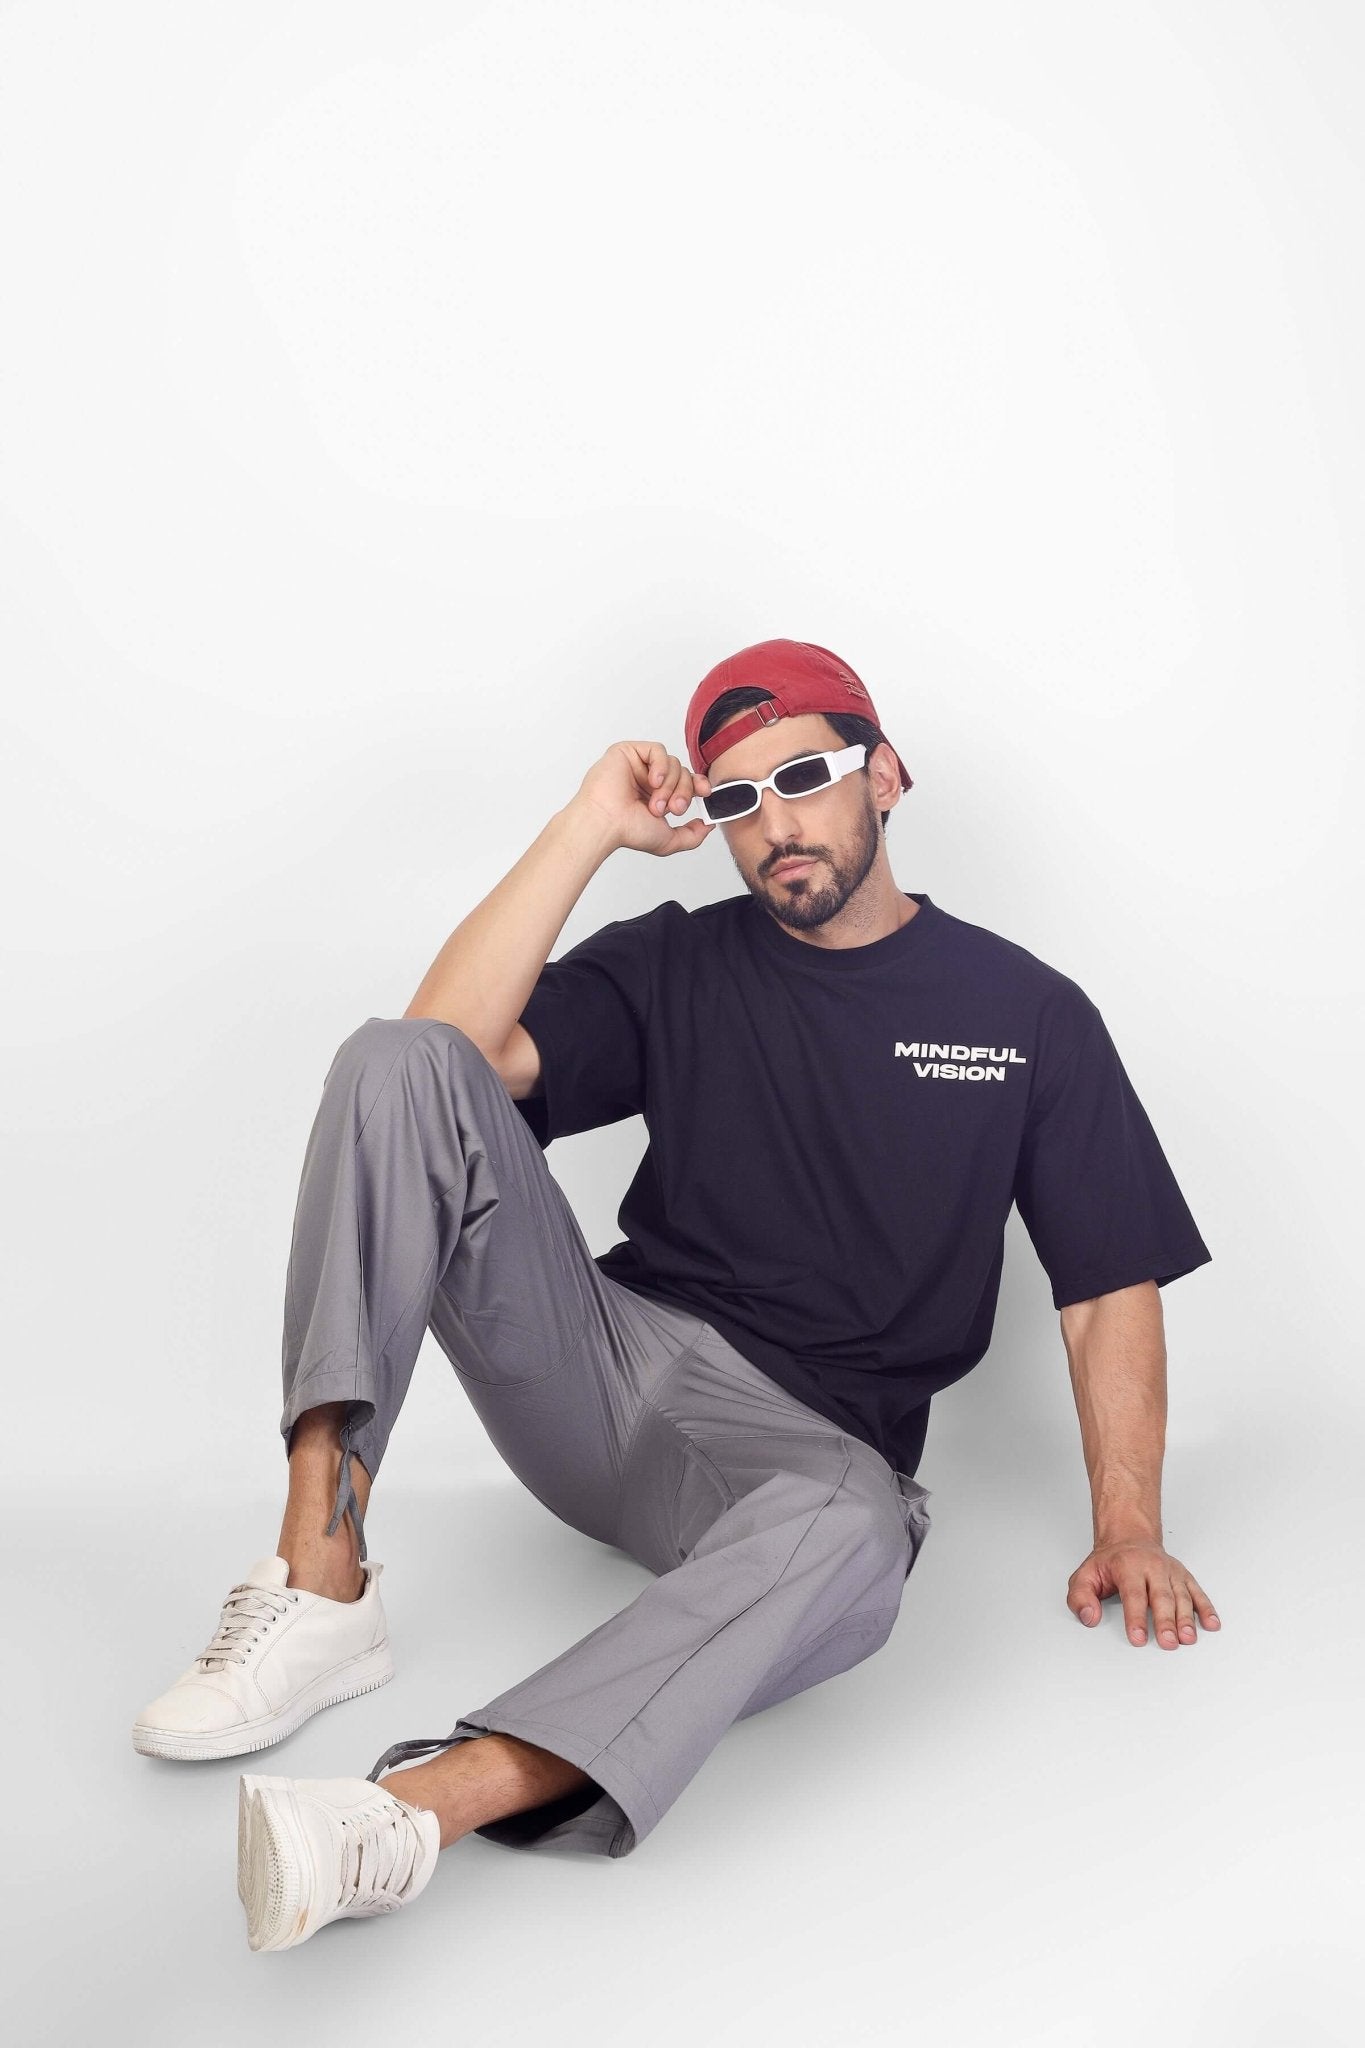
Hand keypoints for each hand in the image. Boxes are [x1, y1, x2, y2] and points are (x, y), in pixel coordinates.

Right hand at [571, 741, 715, 857]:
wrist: (605, 823)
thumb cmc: (627, 831)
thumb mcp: (668, 840)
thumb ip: (692, 836)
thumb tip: (708, 826)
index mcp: (657, 795)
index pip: (685, 781)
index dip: (698, 784)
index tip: (705, 793)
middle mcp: (648, 779)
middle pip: (682, 772)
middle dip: (683, 791)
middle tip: (674, 808)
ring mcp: (638, 765)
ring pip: (673, 763)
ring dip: (669, 785)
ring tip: (656, 803)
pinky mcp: (627, 752)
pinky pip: (657, 750)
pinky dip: (661, 766)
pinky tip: (652, 781)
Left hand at [1067, 1539, 1220, 1648]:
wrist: (1129, 1537)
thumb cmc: (1109, 1562)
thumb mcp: (1085, 1575)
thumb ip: (1080, 1597)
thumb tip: (1089, 1617)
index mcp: (1128, 1566)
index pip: (1133, 1594)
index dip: (1136, 1618)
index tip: (1138, 1638)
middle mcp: (1153, 1567)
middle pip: (1161, 1597)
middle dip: (1165, 1621)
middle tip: (1167, 1642)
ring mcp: (1171, 1572)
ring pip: (1181, 1596)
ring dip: (1186, 1618)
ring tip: (1188, 1638)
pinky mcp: (1184, 1577)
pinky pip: (1197, 1593)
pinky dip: (1206, 1608)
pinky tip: (1211, 1624)